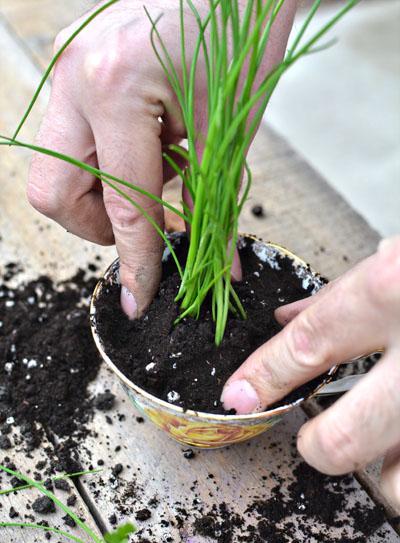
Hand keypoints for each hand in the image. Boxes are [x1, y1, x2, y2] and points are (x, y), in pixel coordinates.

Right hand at [27, 0, 295, 316]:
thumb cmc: (244, 33)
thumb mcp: (229, 131)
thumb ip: (212, 206)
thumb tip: (214, 269)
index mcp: (115, 88)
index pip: (121, 205)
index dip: (135, 261)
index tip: (140, 297)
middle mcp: (76, 78)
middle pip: (56, 193)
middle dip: (98, 228)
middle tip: (145, 230)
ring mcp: (70, 68)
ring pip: (59, 169)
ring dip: (104, 195)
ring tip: (159, 183)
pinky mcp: (78, 67)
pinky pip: (75, 139)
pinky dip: (110, 164)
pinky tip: (152, 153)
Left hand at [222, 236, 399, 510]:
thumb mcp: (398, 258)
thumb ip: (341, 294)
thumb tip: (286, 322)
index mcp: (399, 288)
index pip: (309, 344)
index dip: (263, 376)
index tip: (243, 395)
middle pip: (346, 442)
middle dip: (319, 447)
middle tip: (319, 434)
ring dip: (386, 471)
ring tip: (391, 437)